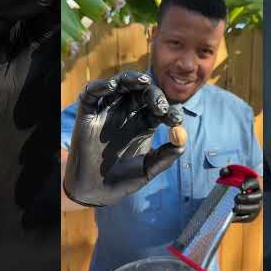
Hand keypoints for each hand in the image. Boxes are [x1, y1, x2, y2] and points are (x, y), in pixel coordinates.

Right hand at [63, 71, 184, 206]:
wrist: (95, 191)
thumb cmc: (123, 180)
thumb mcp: (148, 169)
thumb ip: (166, 157)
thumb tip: (182, 142)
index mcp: (144, 123)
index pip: (159, 108)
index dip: (169, 110)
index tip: (176, 120)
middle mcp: (127, 113)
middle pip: (142, 92)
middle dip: (154, 94)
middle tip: (161, 106)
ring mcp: (107, 111)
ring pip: (120, 85)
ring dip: (131, 79)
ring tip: (143, 81)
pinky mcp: (88, 112)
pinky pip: (92, 92)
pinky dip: (101, 86)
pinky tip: (112, 86)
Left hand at [219, 167, 261, 222]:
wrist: (234, 195)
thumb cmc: (234, 185)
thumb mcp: (230, 176)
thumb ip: (227, 172)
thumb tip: (225, 172)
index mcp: (254, 184)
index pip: (255, 182)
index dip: (249, 184)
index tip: (242, 186)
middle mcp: (258, 195)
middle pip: (257, 197)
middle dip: (247, 198)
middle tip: (237, 198)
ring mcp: (256, 205)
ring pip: (254, 209)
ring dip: (245, 209)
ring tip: (235, 208)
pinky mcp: (251, 215)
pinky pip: (248, 218)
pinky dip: (241, 218)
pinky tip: (233, 217)